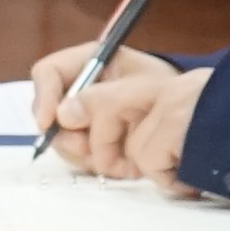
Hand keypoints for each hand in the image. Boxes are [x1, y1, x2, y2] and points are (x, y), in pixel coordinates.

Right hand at [42, 55, 205, 182]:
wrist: (186, 111)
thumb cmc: (166, 87)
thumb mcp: (140, 86)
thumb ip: (103, 97)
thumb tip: (62, 115)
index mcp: (87, 63)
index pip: (47, 73)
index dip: (43, 96)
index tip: (48, 123)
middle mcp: (77, 90)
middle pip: (47, 113)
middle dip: (67, 136)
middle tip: (90, 150)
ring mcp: (81, 118)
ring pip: (62, 140)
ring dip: (87, 156)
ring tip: (119, 162)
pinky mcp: (91, 141)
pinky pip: (80, 157)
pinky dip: (99, 165)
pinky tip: (124, 167)